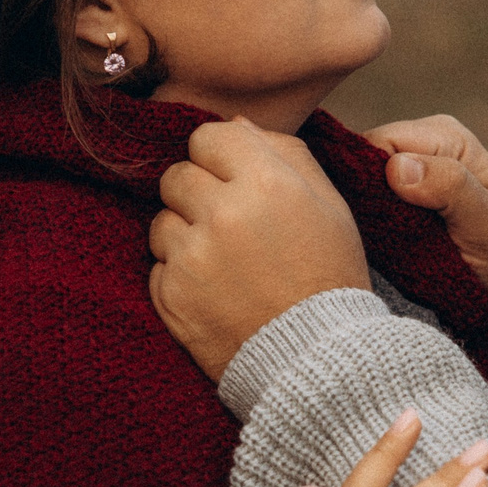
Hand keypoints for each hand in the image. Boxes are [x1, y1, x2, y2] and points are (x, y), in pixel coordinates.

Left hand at [151, 120, 368, 381]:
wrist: (317, 362)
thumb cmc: (328, 277)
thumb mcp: (329, 205)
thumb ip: (285, 153)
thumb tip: (236, 125)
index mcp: (267, 182)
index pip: (208, 136)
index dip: (220, 157)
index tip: (235, 180)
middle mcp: (223, 213)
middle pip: (177, 174)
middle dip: (198, 194)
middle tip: (229, 225)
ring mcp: (192, 256)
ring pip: (162, 220)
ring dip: (185, 235)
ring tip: (224, 263)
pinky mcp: (171, 295)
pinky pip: (158, 265)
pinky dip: (180, 276)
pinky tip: (215, 292)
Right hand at [366, 115, 487, 296]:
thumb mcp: (485, 221)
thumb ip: (450, 188)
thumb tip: (397, 167)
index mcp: (446, 136)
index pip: (382, 141)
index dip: (370, 174)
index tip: (383, 214)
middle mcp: (421, 140)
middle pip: (363, 154)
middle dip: (366, 190)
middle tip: (385, 228)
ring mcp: (405, 162)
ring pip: (358, 174)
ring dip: (365, 204)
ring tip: (385, 232)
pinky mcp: (393, 186)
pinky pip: (363, 191)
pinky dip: (367, 212)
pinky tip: (380, 232)